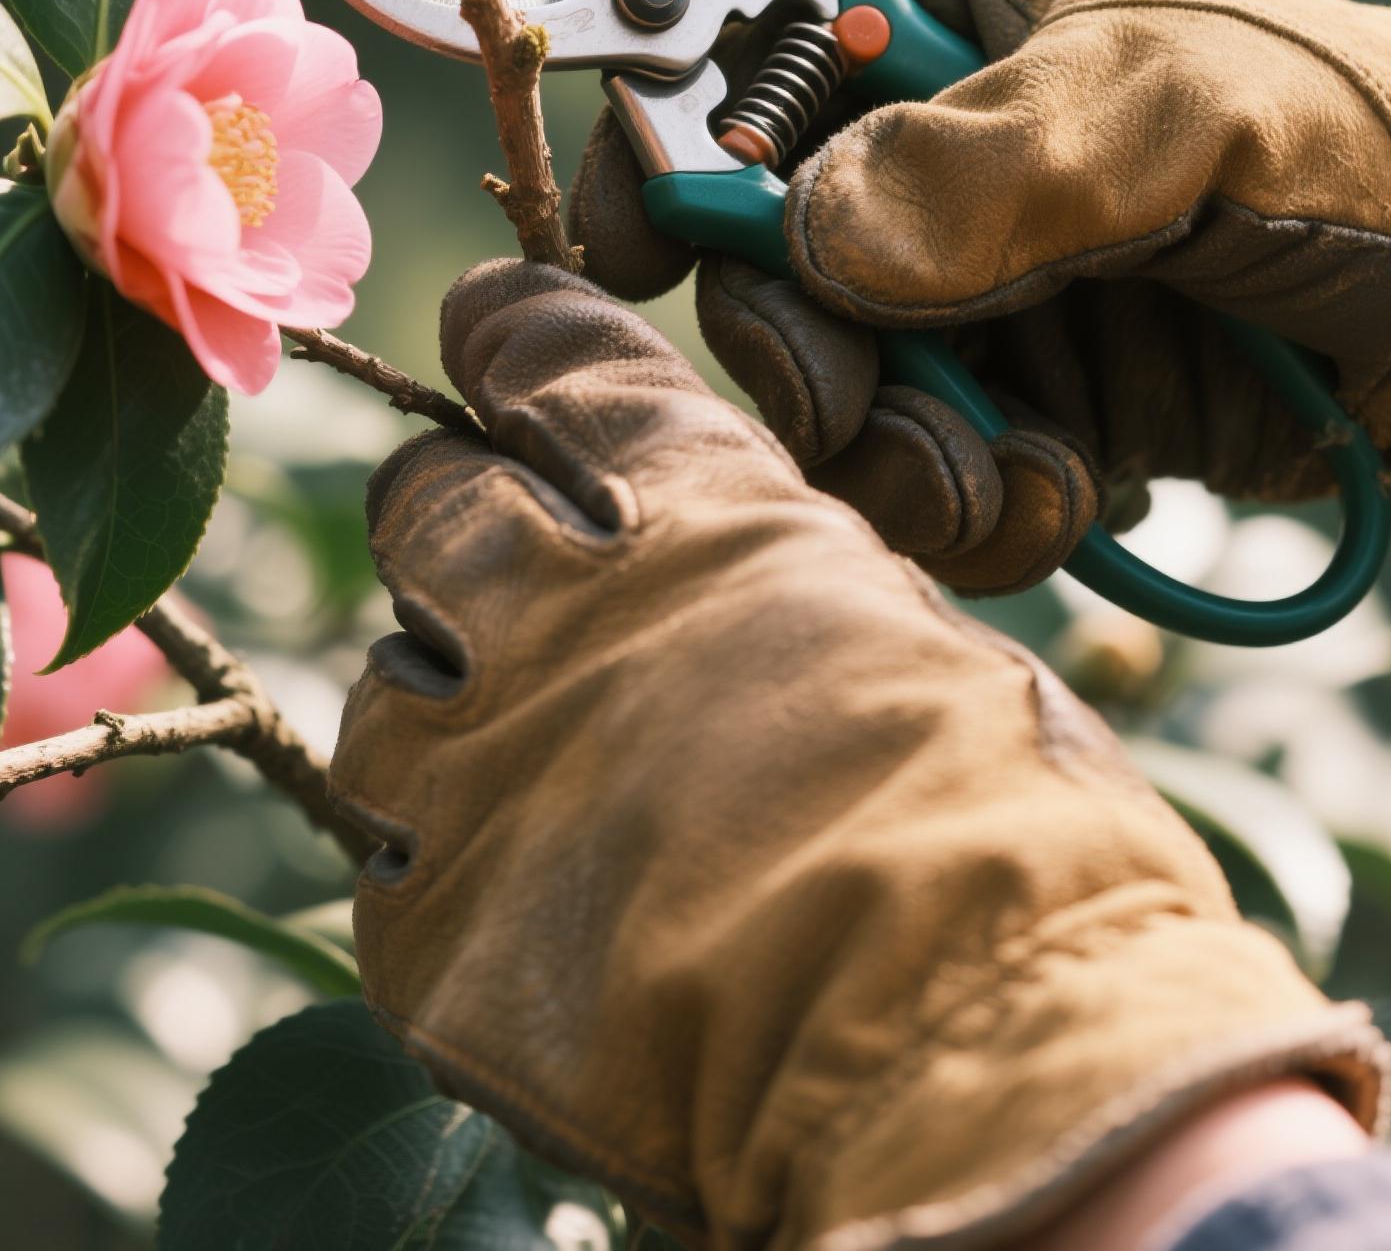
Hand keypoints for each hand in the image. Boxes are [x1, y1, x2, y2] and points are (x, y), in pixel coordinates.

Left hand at [332, 263, 1384, 1248]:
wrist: (962, 1057)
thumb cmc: (1007, 838)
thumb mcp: (908, 650)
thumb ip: (776, 588)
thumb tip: (738, 588)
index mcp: (698, 512)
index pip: (548, 362)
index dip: (510, 338)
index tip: (490, 333)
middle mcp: (557, 606)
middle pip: (421, 499)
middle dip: (448, 513)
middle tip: (487, 561)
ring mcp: (476, 762)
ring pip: (383, 681)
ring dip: (436, 705)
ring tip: (511, 766)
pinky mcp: (428, 923)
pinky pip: (384, 856)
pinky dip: (438, 865)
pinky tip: (513, 904)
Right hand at [571, 0, 1390, 590]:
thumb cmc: (1352, 130)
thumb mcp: (1177, 99)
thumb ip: (996, 160)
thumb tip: (821, 238)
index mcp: (935, 12)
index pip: (739, 51)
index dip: (665, 138)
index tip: (630, 244)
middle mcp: (925, 152)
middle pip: (758, 254)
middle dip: (798, 346)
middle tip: (853, 399)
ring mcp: (965, 289)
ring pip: (829, 389)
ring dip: (896, 453)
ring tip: (1014, 475)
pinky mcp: (1014, 401)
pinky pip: (920, 474)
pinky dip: (973, 508)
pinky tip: (1068, 496)